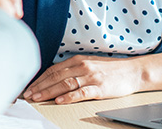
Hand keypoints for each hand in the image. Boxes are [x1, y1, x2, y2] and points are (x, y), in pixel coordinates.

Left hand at [23, 55, 144, 103]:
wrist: (132, 71)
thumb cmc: (110, 69)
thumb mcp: (89, 63)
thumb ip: (73, 68)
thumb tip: (54, 76)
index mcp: (78, 60)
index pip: (53, 69)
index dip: (40, 79)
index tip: (29, 87)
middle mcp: (82, 66)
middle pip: (56, 77)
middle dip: (40, 86)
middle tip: (28, 94)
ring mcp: (91, 77)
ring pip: (65, 84)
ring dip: (49, 91)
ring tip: (38, 98)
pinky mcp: (100, 87)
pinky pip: (81, 92)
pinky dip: (69, 96)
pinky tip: (60, 100)